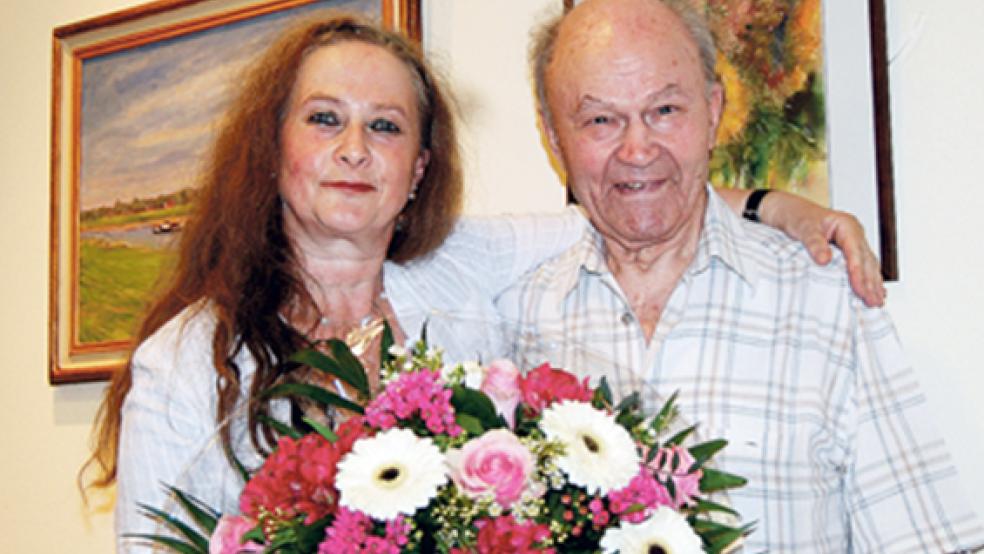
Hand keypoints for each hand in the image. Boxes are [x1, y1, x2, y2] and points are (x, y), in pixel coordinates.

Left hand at [760, 192, 885, 306]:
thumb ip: (814, 243)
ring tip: (876, 302)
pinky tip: (874, 292)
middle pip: (865, 260)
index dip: (858, 272)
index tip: (860, 289)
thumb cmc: (798, 218)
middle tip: (872, 302)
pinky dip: (869, 279)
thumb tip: (824, 260)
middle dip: (870, 282)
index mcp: (846, 225)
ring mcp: (854, 242)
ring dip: (872, 284)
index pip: (855, 251)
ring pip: (868, 265)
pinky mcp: (849, 251)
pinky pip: (863, 266)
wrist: (792, 213)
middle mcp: (854, 233)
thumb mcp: (803, 228)